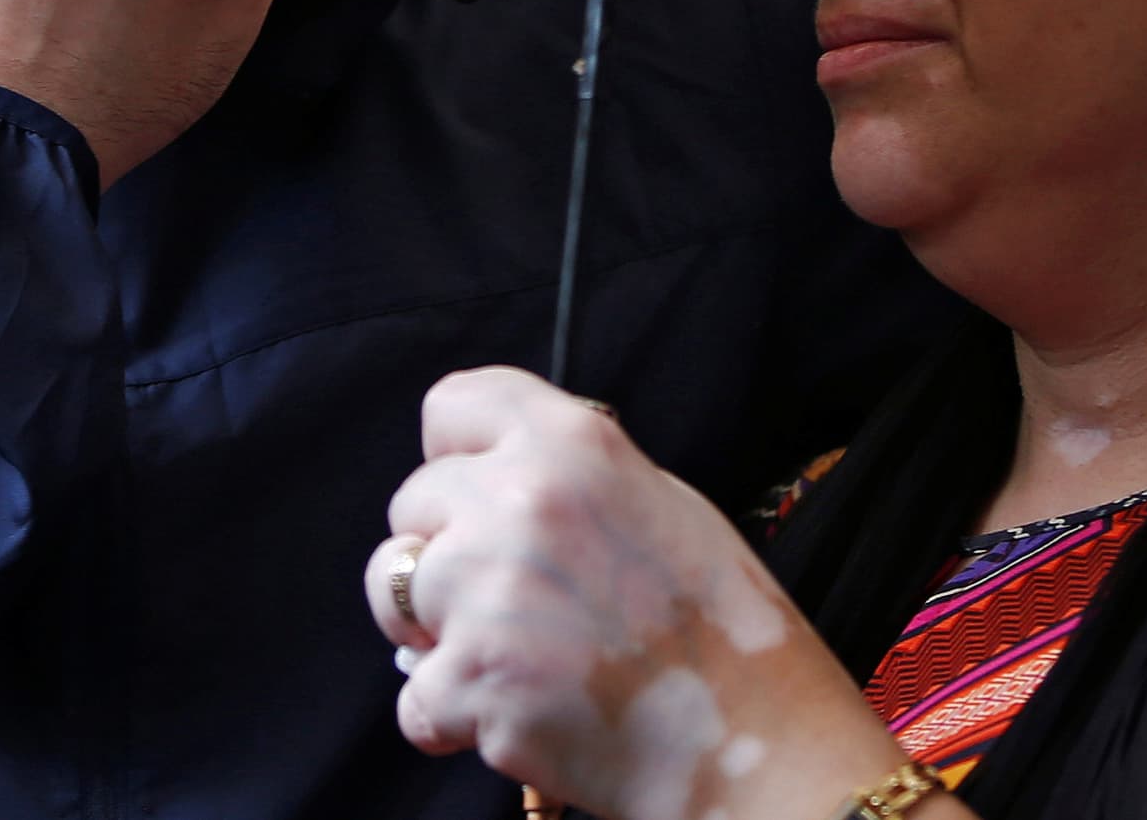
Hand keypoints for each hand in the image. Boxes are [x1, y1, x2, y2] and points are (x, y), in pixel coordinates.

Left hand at [372, 368, 929, 819]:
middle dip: (445, 552)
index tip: (472, 494)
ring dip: (437, 629)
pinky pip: (413, 694)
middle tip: (508, 600)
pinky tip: (517, 715)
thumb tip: (499, 475)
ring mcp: (486, 590)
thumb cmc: (720, 628)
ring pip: (395, 592)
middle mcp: (519, 500)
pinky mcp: (468, 678)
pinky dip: (450, 717)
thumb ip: (572, 476)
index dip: (453, 456)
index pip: (450, 406)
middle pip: (412, 504)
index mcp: (571, 445)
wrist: (751, 740)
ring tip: (512, 659)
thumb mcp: (662, 503)